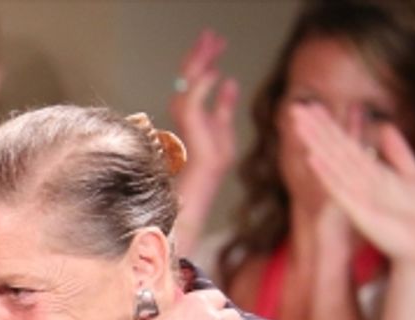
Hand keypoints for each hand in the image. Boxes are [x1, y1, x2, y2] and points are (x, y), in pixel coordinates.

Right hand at [169, 29, 239, 182]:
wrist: (201, 188)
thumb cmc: (209, 167)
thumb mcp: (224, 131)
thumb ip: (225, 107)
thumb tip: (230, 81)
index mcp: (191, 113)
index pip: (194, 81)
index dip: (204, 60)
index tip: (215, 43)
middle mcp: (184, 112)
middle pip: (189, 76)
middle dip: (200, 54)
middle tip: (210, 35)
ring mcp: (184, 118)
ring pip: (188, 82)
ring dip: (200, 62)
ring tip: (211, 43)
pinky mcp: (189, 126)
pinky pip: (194, 99)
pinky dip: (203, 85)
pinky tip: (215, 71)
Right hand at [290, 103, 414, 271]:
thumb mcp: (409, 177)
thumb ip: (396, 153)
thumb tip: (385, 127)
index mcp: (368, 173)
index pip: (345, 143)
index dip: (329, 124)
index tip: (313, 106)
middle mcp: (357, 182)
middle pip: (334, 149)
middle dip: (316, 128)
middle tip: (296, 107)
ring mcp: (355, 196)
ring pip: (332, 164)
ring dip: (315, 144)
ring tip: (299, 125)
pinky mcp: (357, 211)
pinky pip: (338, 190)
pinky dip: (326, 174)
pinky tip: (314, 158)